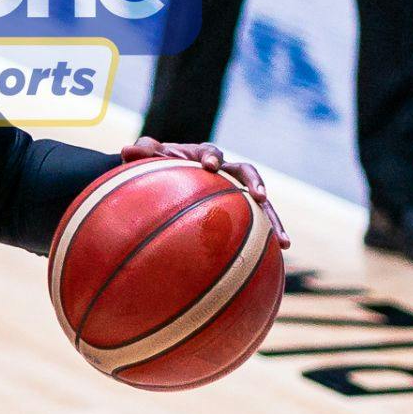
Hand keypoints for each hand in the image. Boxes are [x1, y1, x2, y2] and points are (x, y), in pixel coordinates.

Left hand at [121, 136, 289, 248]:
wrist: (165, 179)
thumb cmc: (156, 166)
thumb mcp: (147, 158)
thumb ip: (142, 151)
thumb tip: (128, 150)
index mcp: (205, 155)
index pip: (212, 151)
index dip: (213, 156)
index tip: (210, 165)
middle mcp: (226, 172)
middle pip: (247, 174)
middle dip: (255, 184)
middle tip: (260, 196)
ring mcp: (235, 193)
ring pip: (261, 205)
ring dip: (274, 221)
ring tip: (284, 242)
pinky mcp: (239, 213)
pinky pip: (254, 228)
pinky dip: (263, 244)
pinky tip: (273, 263)